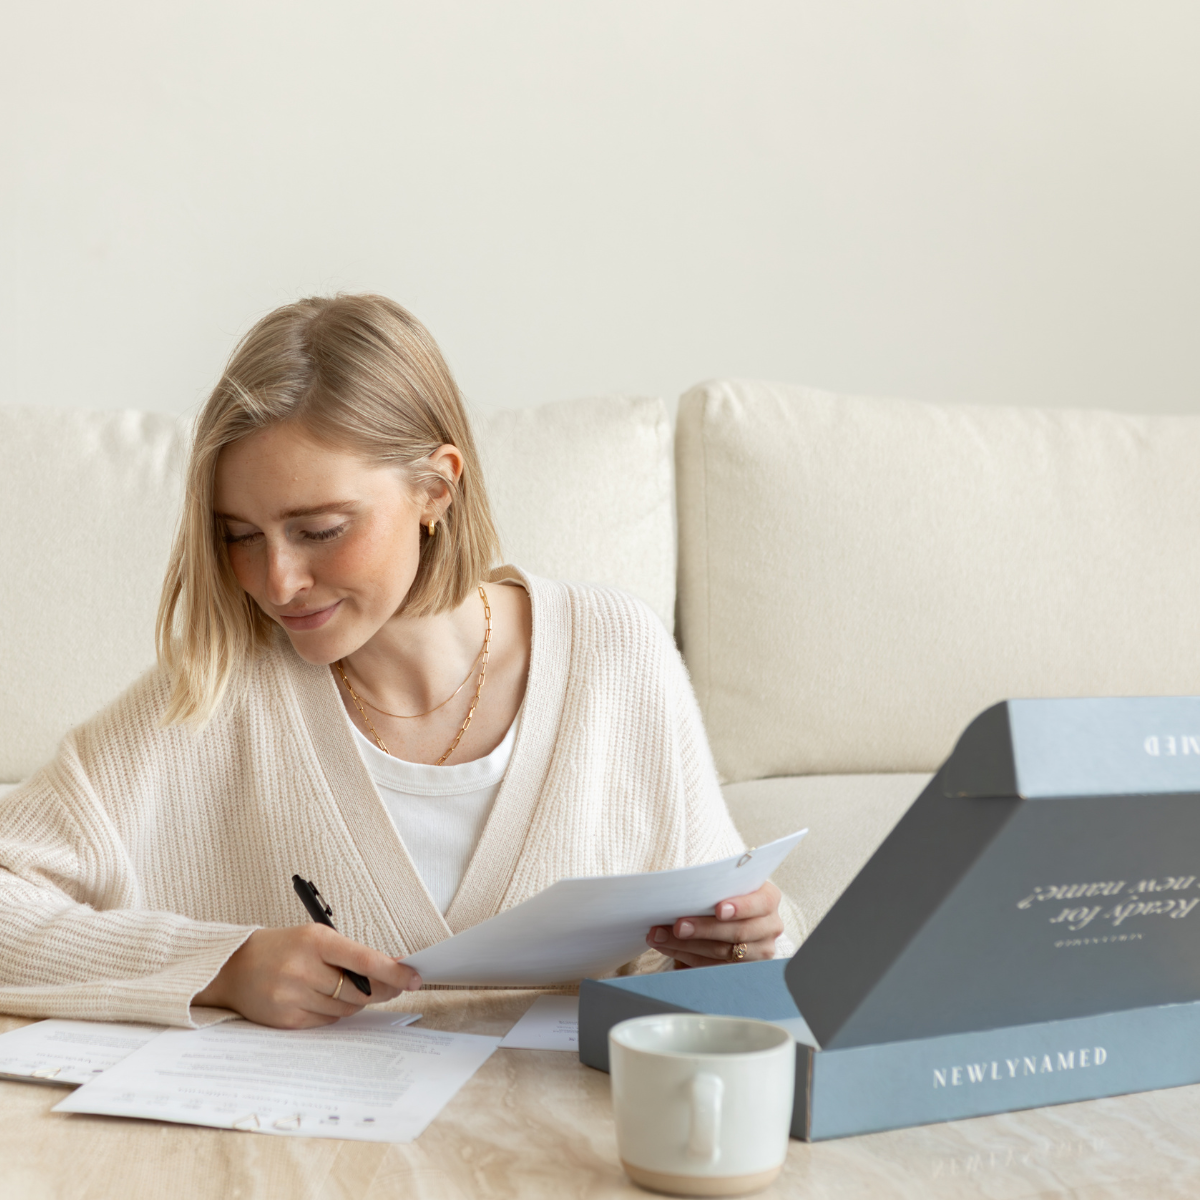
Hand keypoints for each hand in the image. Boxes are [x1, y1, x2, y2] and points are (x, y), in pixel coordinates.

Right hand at [194, 926, 421, 1028]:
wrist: (233, 966)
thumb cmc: (283, 948)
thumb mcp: (316, 938)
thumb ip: (352, 954)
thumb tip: (394, 966)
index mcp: (315, 940)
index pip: (364, 959)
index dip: (394, 971)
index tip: (415, 978)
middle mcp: (303, 968)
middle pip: (359, 990)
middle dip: (380, 990)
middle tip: (392, 986)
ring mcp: (293, 996)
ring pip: (345, 1008)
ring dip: (353, 1001)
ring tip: (339, 987)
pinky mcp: (286, 1019)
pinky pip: (327, 1022)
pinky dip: (333, 1013)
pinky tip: (321, 999)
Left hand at [646, 880, 783, 968]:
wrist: (732, 910)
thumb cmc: (726, 890)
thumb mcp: (726, 882)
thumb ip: (713, 884)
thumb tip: (679, 886)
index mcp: (768, 898)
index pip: (761, 903)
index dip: (741, 907)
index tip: (719, 909)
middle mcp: (770, 926)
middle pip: (738, 932)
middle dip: (704, 929)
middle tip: (678, 926)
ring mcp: (760, 951)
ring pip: (723, 953)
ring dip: (688, 945)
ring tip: (661, 936)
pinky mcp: (742, 969)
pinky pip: (713, 966)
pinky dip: (686, 956)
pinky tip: (666, 946)